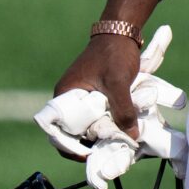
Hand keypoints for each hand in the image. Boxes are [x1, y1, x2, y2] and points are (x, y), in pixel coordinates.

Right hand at [39, 26, 185, 185]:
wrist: (121, 32)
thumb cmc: (114, 54)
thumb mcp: (118, 82)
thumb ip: (122, 110)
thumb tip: (131, 137)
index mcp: (63, 96)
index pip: (57, 132)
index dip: (71, 149)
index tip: (89, 156)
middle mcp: (68, 100)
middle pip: (74, 132)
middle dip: (90, 145)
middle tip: (107, 153)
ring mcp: (81, 98)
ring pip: (88, 125)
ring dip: (101, 134)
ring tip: (117, 144)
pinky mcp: (94, 96)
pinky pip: (98, 116)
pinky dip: (108, 124)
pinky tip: (123, 130)